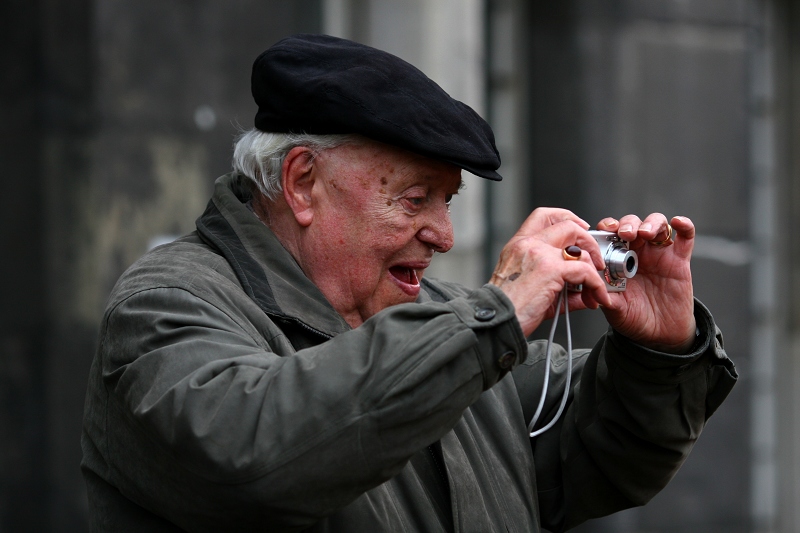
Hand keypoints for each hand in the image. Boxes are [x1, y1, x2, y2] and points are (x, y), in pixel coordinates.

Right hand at [489, 208, 612, 336]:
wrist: (497, 322)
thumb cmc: (508, 309)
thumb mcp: (529, 287)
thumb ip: (556, 283)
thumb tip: (583, 291)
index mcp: (518, 246)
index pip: (543, 216)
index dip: (566, 217)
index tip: (581, 228)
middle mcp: (527, 245)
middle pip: (568, 226)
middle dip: (589, 242)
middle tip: (596, 262)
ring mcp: (539, 254)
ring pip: (580, 250)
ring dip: (594, 270)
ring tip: (596, 290)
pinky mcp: (550, 270)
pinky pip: (584, 271)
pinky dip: (596, 285)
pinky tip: (596, 297)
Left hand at [596, 214, 696, 352]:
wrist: (660, 335)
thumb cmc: (634, 318)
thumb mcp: (614, 308)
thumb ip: (604, 295)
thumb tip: (592, 284)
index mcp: (617, 259)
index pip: (610, 233)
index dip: (607, 227)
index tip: (604, 232)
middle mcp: (638, 252)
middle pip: (633, 224)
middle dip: (628, 223)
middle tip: (624, 233)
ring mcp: (659, 254)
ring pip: (657, 224)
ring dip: (651, 222)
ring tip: (645, 232)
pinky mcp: (680, 260)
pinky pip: (685, 237)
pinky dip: (684, 225)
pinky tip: (678, 222)